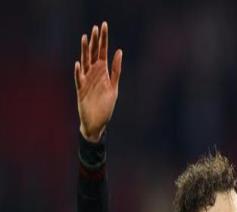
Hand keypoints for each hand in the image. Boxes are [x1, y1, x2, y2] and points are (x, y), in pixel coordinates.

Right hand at [74, 22, 121, 142]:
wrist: (96, 123)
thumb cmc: (105, 106)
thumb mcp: (113, 87)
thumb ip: (116, 70)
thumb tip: (120, 51)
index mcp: (102, 73)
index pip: (102, 53)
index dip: (103, 40)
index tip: (103, 26)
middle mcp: (93, 75)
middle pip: (93, 55)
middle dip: (95, 42)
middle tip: (95, 28)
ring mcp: (86, 82)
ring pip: (85, 63)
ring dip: (85, 52)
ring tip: (86, 39)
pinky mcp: (81, 91)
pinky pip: (79, 80)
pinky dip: (79, 73)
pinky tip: (79, 64)